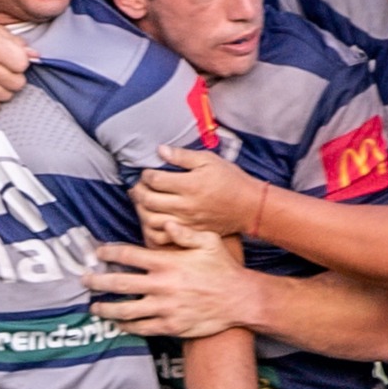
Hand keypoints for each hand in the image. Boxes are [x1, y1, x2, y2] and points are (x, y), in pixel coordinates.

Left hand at [87, 235, 250, 337]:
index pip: (128, 255)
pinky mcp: (170, 325)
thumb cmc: (223, 268)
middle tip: (84, 280)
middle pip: (119, 283)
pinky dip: (126, 326)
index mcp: (167, 262)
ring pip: (126, 309)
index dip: (109, 252)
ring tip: (94, 307)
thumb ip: (184, 232)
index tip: (98, 252)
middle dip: (98, 281)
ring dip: (106, 308)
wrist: (240, 300)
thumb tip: (164, 222)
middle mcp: (162, 285)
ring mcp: (165, 308)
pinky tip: (118, 323)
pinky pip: (142, 327)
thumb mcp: (208, 241)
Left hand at [133, 145, 268, 241]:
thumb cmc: (230, 180)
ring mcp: (186, 222)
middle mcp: (185, 205)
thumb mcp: (209, 160)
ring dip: (140, 210)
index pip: (155, 180)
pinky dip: (151, 230)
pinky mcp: (188, 234)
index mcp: (190, 185)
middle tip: (138, 186)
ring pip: (150, 220)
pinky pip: (162, 237)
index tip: (147, 173)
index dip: (146, 175)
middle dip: (138, 191)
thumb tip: (160, 150)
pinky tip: (151, 220)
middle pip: (149, 200)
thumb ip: (183, 156)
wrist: (249, 206)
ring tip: (141, 202)